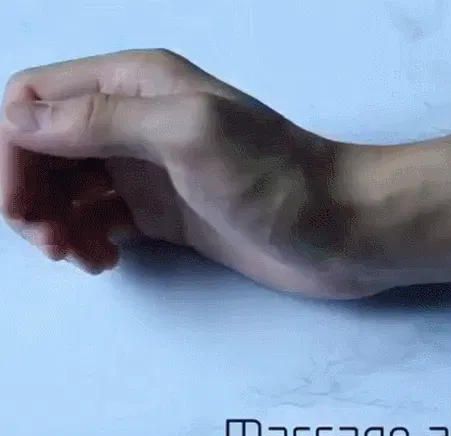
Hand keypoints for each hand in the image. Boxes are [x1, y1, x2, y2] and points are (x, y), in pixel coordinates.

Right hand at [1, 49, 374, 298]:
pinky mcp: (169, 212)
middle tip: (51, 242)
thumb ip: (103, 119)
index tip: (23, 207)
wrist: (342, 229)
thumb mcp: (188, 134)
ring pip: (71, 187)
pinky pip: (104, 219)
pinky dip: (90, 238)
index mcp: (138, 84)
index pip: (36, 100)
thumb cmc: (275, 179)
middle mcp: (138, 120)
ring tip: (81, 258)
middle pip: (47, 147)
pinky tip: (105, 261)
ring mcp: (153, 169)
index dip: (15, 149)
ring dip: (58, 221)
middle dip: (32, 193)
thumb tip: (20, 119)